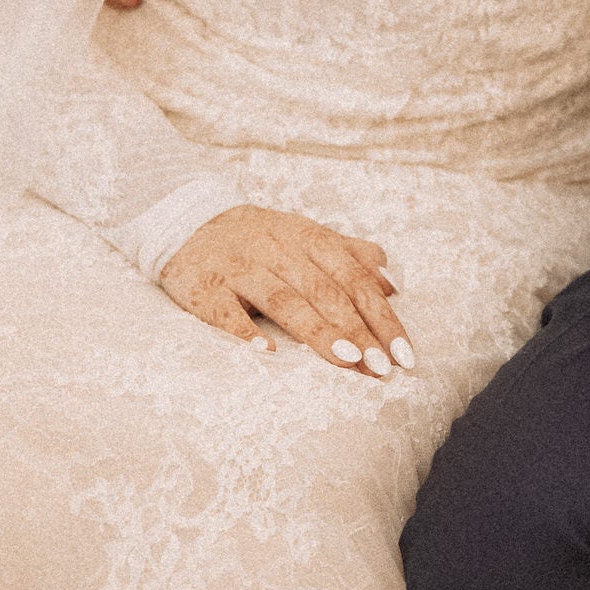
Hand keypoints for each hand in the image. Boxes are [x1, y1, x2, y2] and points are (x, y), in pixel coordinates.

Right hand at [160, 205, 415, 373]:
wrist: (187, 222)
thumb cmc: (260, 239)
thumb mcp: (306, 236)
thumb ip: (351, 255)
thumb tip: (393, 283)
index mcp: (307, 237)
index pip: (354, 277)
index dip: (381, 315)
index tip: (403, 353)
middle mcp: (276, 249)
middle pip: (324, 290)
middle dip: (357, 330)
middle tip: (381, 368)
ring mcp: (239, 267)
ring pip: (283, 299)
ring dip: (316, 330)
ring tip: (345, 360)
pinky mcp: (205, 287)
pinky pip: (225, 310)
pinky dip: (245, 330)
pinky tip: (266, 352)